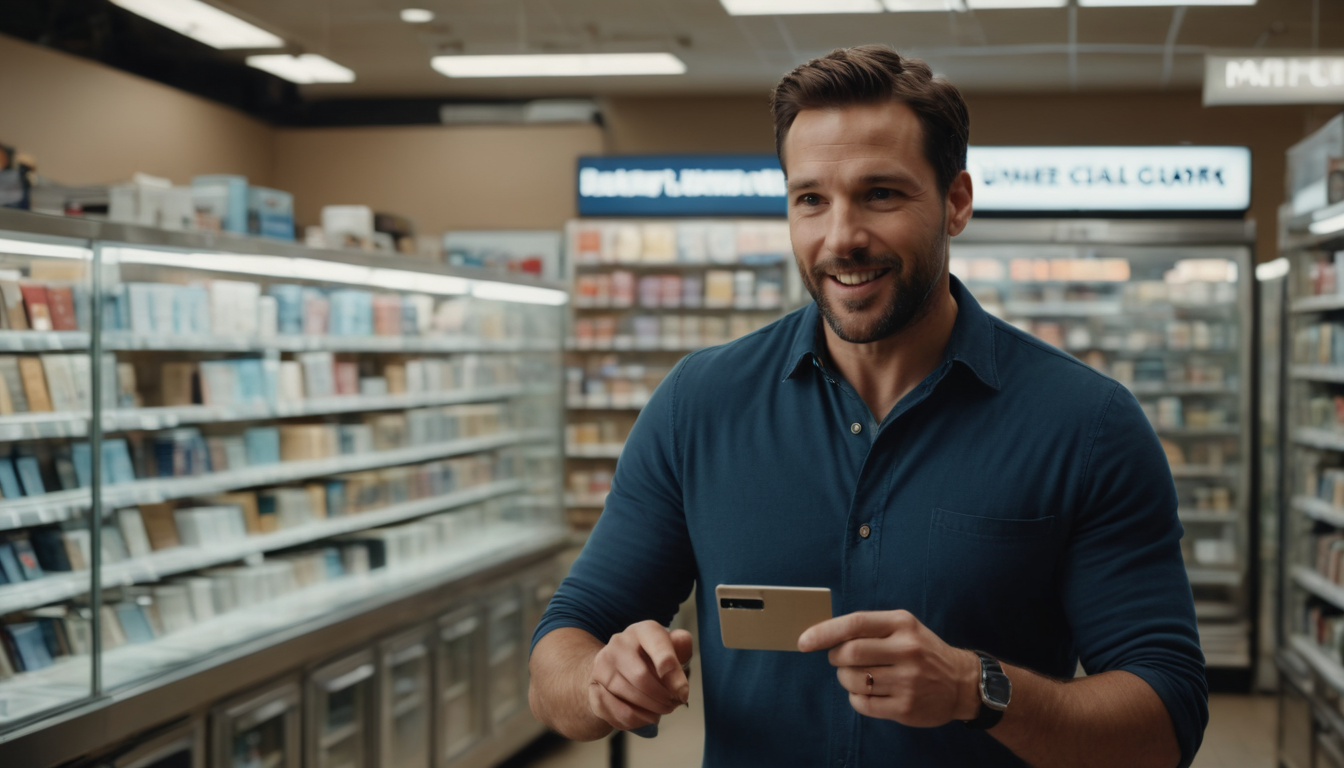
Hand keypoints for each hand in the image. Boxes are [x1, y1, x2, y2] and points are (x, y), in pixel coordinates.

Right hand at [588, 620, 692, 731]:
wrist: (619, 666)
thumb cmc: (651, 658)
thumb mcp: (670, 648)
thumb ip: (681, 647)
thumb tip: (681, 651)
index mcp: (643, 630)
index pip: (658, 647)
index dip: (673, 674)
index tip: (682, 694)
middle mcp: (619, 643)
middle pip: (641, 676)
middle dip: (662, 697)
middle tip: (674, 704)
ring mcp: (602, 664)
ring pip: (628, 695)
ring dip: (651, 710)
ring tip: (662, 710)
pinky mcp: (594, 686)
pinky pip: (616, 711)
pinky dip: (636, 719)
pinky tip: (646, 717)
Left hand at [798, 610, 982, 727]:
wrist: (962, 682)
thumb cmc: (922, 651)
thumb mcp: (903, 628)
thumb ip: (869, 628)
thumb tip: (822, 635)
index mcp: (902, 624)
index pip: (855, 624)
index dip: (824, 632)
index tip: (803, 642)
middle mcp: (907, 651)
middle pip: (849, 654)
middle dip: (834, 658)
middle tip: (839, 660)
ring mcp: (908, 681)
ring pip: (853, 681)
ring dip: (844, 679)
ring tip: (856, 676)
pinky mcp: (905, 708)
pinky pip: (862, 704)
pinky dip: (856, 698)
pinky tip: (868, 692)